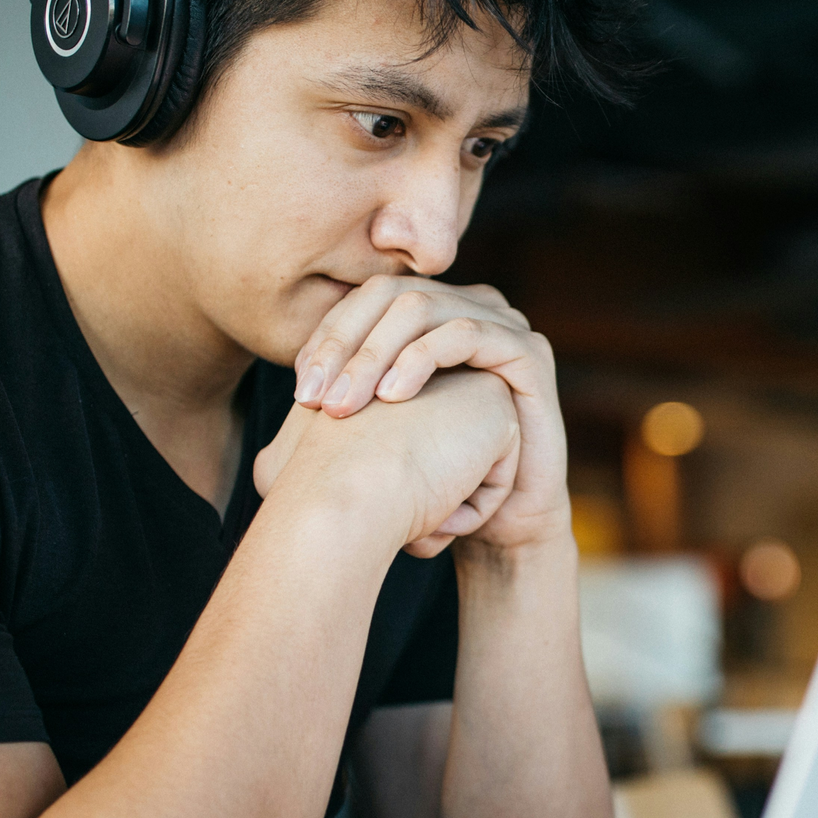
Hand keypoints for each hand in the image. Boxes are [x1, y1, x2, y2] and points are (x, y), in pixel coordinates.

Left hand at [291, 276, 569, 552]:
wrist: (501, 522)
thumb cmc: (437, 480)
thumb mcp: (379, 435)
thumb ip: (344, 403)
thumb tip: (289, 402)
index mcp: (431, 317)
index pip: (365, 301)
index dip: (327, 337)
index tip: (301, 391)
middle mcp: (466, 308)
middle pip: (389, 295)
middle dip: (344, 345)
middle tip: (315, 400)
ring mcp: (502, 323)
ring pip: (422, 308)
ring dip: (374, 354)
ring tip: (346, 405)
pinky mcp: (528, 350)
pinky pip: (467, 333)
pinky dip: (422, 358)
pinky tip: (393, 397)